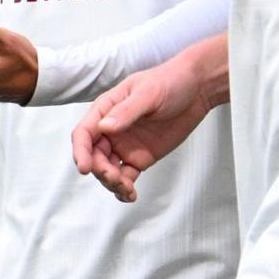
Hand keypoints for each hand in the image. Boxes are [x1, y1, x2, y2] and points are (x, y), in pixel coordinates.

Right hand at [71, 58, 214, 202]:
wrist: (197, 90)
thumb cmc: (170, 82)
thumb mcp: (148, 93)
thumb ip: (127, 111)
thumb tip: (105, 127)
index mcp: (106, 109)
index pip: (84, 133)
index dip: (80, 151)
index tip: (85, 168)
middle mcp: (110, 129)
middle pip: (93, 156)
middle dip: (100, 170)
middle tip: (114, 177)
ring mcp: (124, 145)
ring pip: (107, 170)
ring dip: (111, 182)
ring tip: (127, 189)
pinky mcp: (139, 158)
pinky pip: (125, 177)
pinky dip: (124, 188)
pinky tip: (130, 196)